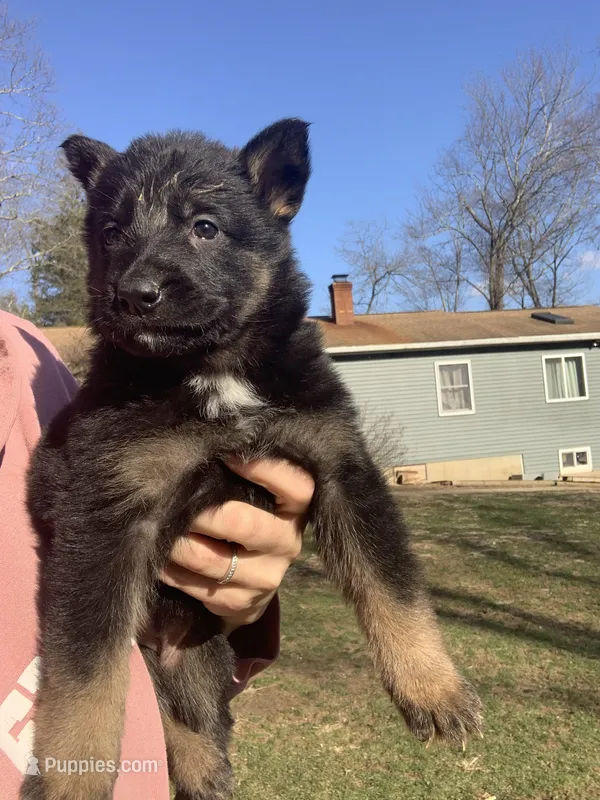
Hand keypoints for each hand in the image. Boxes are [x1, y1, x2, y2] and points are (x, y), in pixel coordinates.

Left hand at [162, 459, 313, 633]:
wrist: (252, 577)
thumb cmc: (249, 517)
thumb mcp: (258, 496)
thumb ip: (243, 477)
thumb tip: (208, 447)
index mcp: (296, 510)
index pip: (296, 487)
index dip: (265, 469)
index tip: (227, 454)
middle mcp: (288, 544)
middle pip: (245, 525)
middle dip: (203, 513)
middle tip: (176, 499)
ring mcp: (267, 578)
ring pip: (213, 560)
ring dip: (178, 544)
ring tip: (155, 527)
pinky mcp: (242, 603)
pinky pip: (198, 586)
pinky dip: (172, 571)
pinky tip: (160, 557)